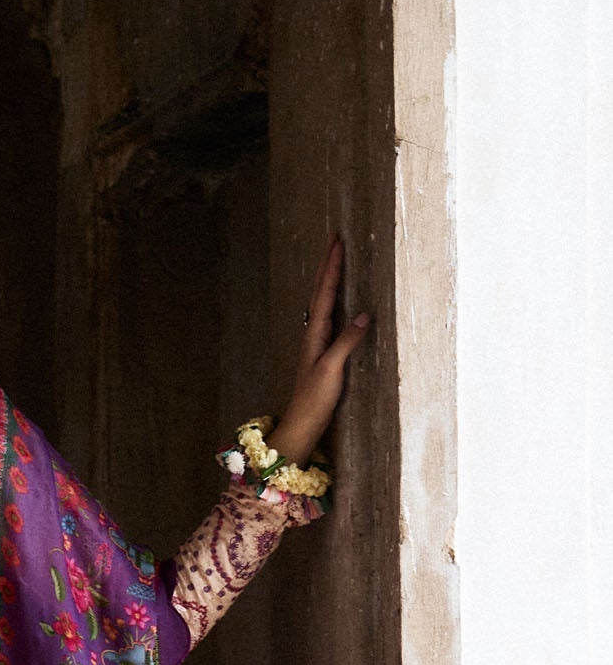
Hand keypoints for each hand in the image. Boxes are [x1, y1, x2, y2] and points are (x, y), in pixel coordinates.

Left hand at [268, 234, 370, 466]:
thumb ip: (346, 343)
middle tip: (334, 239)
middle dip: (328, 265)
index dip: (332, 267)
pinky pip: (328, 317)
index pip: (324, 293)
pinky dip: (332, 300)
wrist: (302, 425)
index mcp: (314, 334)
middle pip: (320, 291)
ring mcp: (317, 343)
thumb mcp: (331, 371)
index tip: (337, 242)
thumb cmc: (314, 401)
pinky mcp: (323, 353)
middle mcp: (313, 334)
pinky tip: (336, 300)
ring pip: (322, 302)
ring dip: (328, 279)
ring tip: (334, 259)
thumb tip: (364, 315)